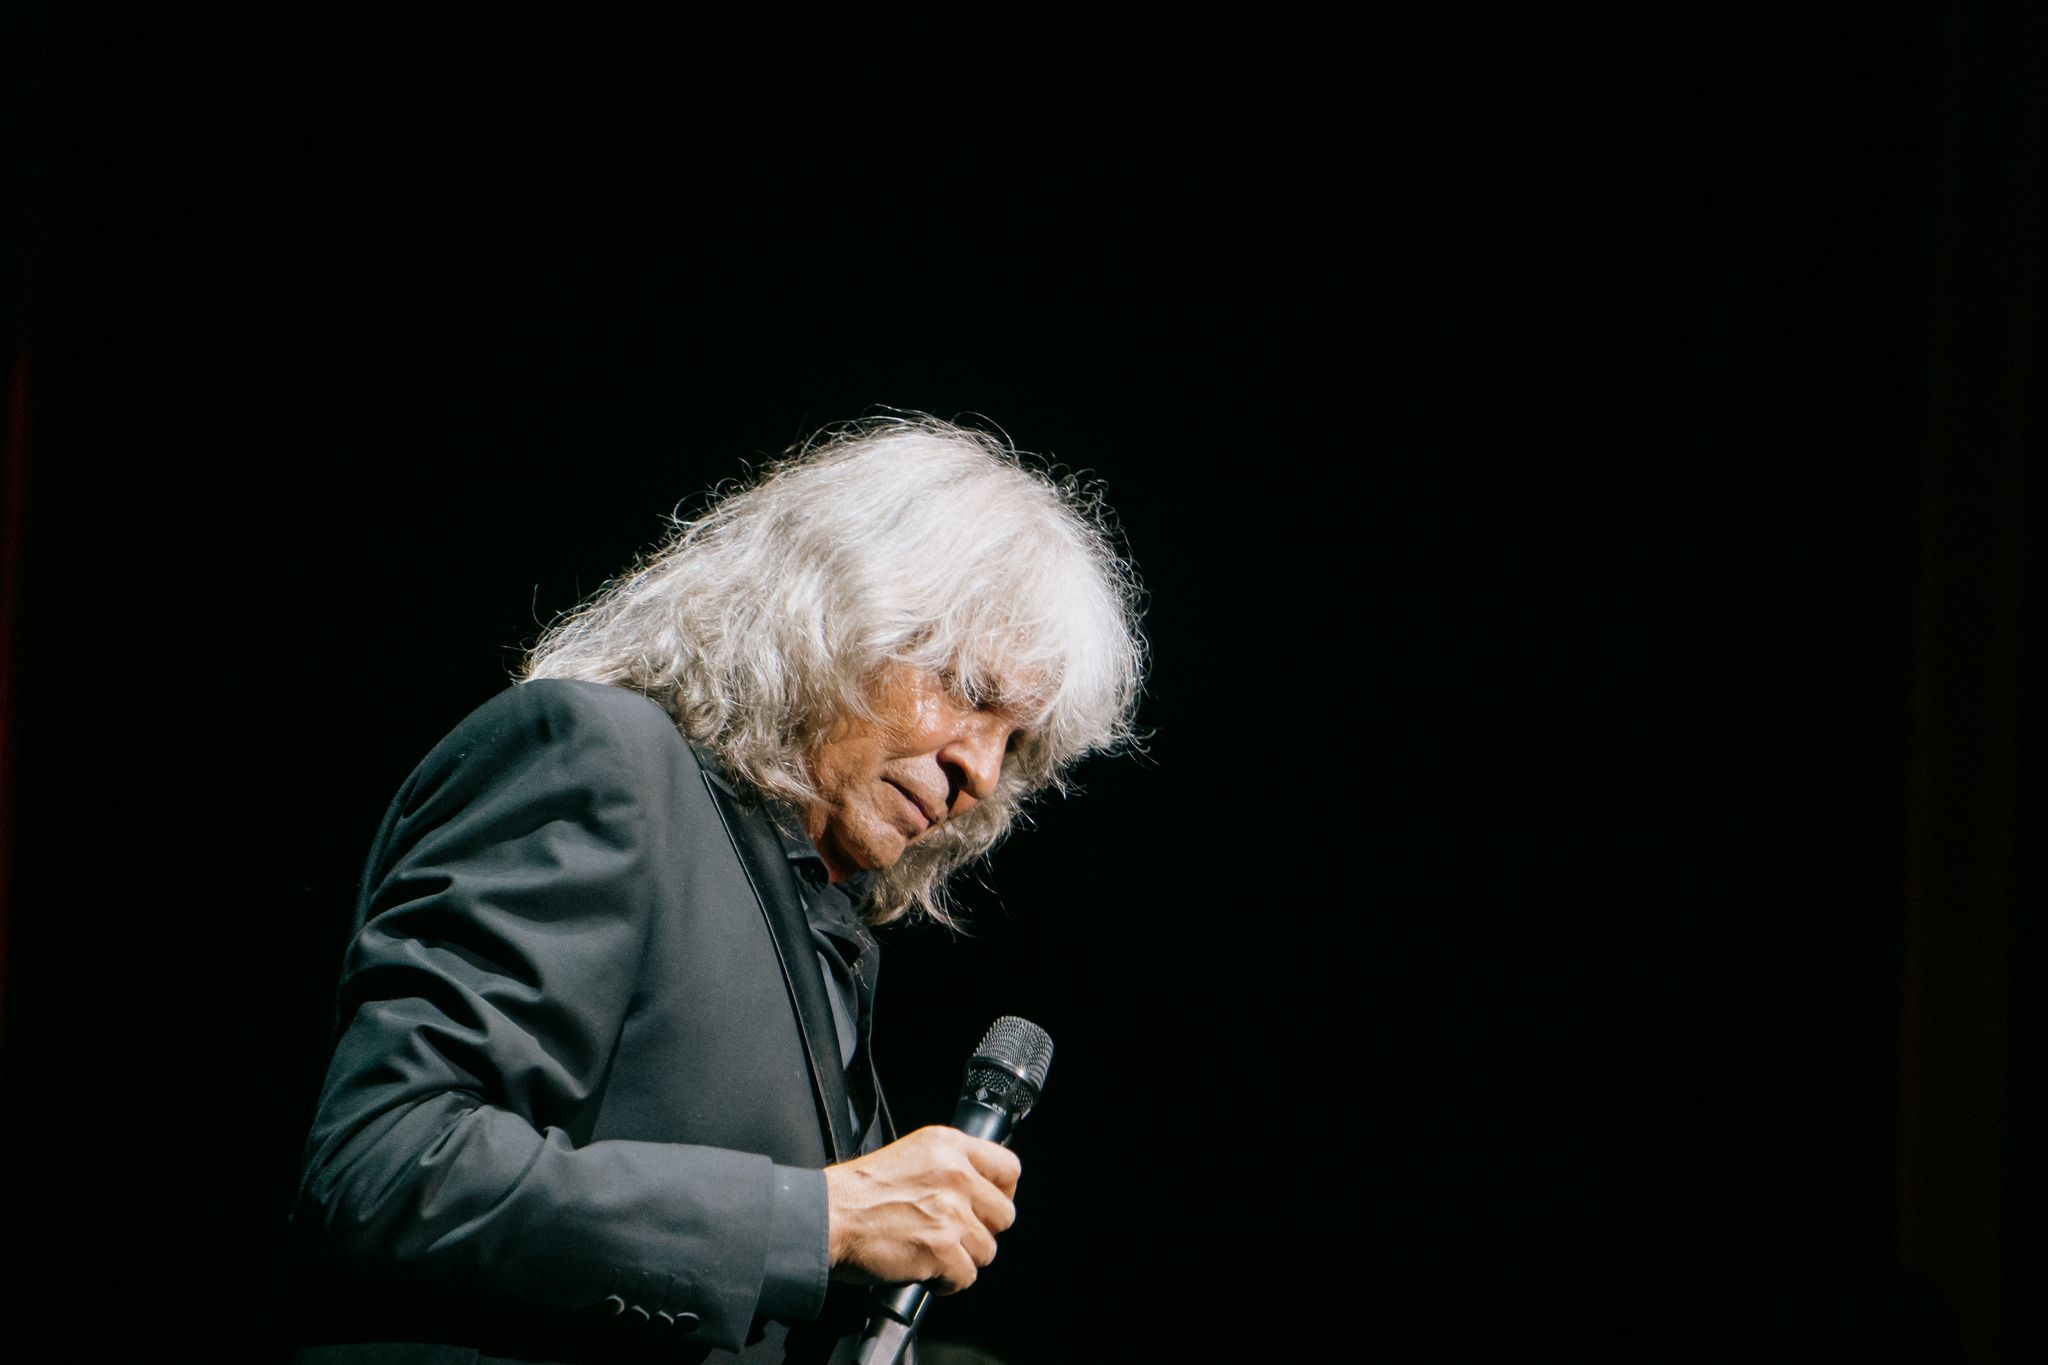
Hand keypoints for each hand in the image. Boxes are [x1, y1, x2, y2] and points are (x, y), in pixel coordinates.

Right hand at [822, 1125, 1021, 1293]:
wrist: (826, 1216)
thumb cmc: (859, 1192)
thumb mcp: (912, 1156)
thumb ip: (949, 1166)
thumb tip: (980, 1191)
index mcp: (949, 1145)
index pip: (1009, 1168)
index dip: (1002, 1193)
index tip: (987, 1206)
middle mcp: (955, 1174)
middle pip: (1004, 1215)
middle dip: (982, 1231)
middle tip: (953, 1235)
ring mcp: (950, 1212)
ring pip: (987, 1250)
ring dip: (961, 1258)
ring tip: (931, 1252)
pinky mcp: (941, 1249)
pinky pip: (966, 1277)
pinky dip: (947, 1282)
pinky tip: (924, 1269)